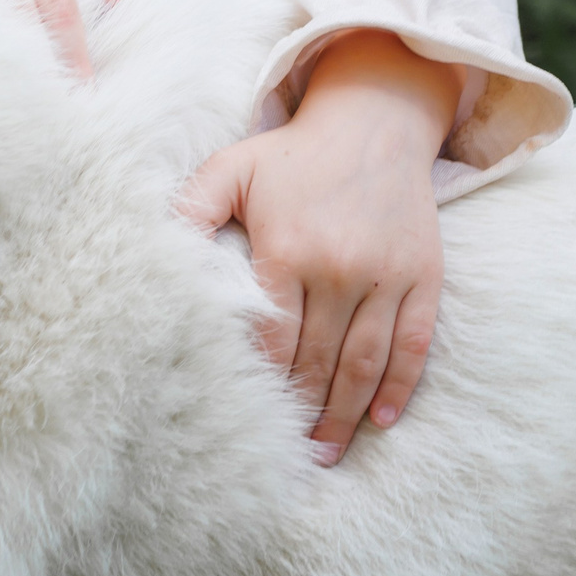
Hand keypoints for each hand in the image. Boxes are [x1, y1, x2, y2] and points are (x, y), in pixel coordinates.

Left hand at [180, 31, 465, 464]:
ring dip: (346, 414)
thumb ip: (190, 210)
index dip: (262, 382)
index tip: (245, 417)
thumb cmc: (292, 152)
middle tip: (287, 457)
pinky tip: (383, 418)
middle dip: (301, 412)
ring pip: (364, 362)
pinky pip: (414, 343)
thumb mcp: (230, 168)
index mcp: (289, 249)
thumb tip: (152, 251)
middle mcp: (340, 269)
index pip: (273, 338)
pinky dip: (400, 386)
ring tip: (326, 452)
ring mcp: (386, 276)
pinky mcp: (423, 275)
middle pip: (317, 360)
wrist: (375, 117)